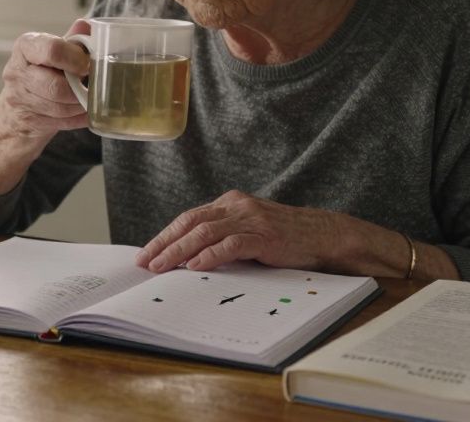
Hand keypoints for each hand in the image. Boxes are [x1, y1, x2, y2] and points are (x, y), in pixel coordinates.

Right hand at [0, 20, 91, 195]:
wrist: (14, 108)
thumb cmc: (40, 73)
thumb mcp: (54, 52)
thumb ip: (71, 40)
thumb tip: (86, 25)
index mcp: (26, 46)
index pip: (52, 50)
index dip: (75, 59)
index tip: (87, 65)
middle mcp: (17, 71)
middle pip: (56, 86)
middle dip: (79, 90)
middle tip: (90, 87)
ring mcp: (18, 98)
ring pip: (59, 107)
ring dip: (80, 106)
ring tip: (87, 100)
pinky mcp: (26, 120)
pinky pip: (61, 122)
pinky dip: (77, 119)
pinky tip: (82, 113)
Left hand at [135, 190, 343, 272]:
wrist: (323, 236)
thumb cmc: (283, 238)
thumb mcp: (248, 231)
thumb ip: (222, 237)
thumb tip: (187, 259)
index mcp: (229, 203)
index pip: (188, 218)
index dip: (165, 235)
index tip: (146, 253)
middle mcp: (237, 206)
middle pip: (191, 222)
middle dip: (165, 243)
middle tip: (145, 262)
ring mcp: (251, 219)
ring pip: (206, 232)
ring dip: (180, 250)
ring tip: (162, 266)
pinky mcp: (265, 235)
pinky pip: (232, 244)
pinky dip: (211, 255)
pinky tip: (196, 265)